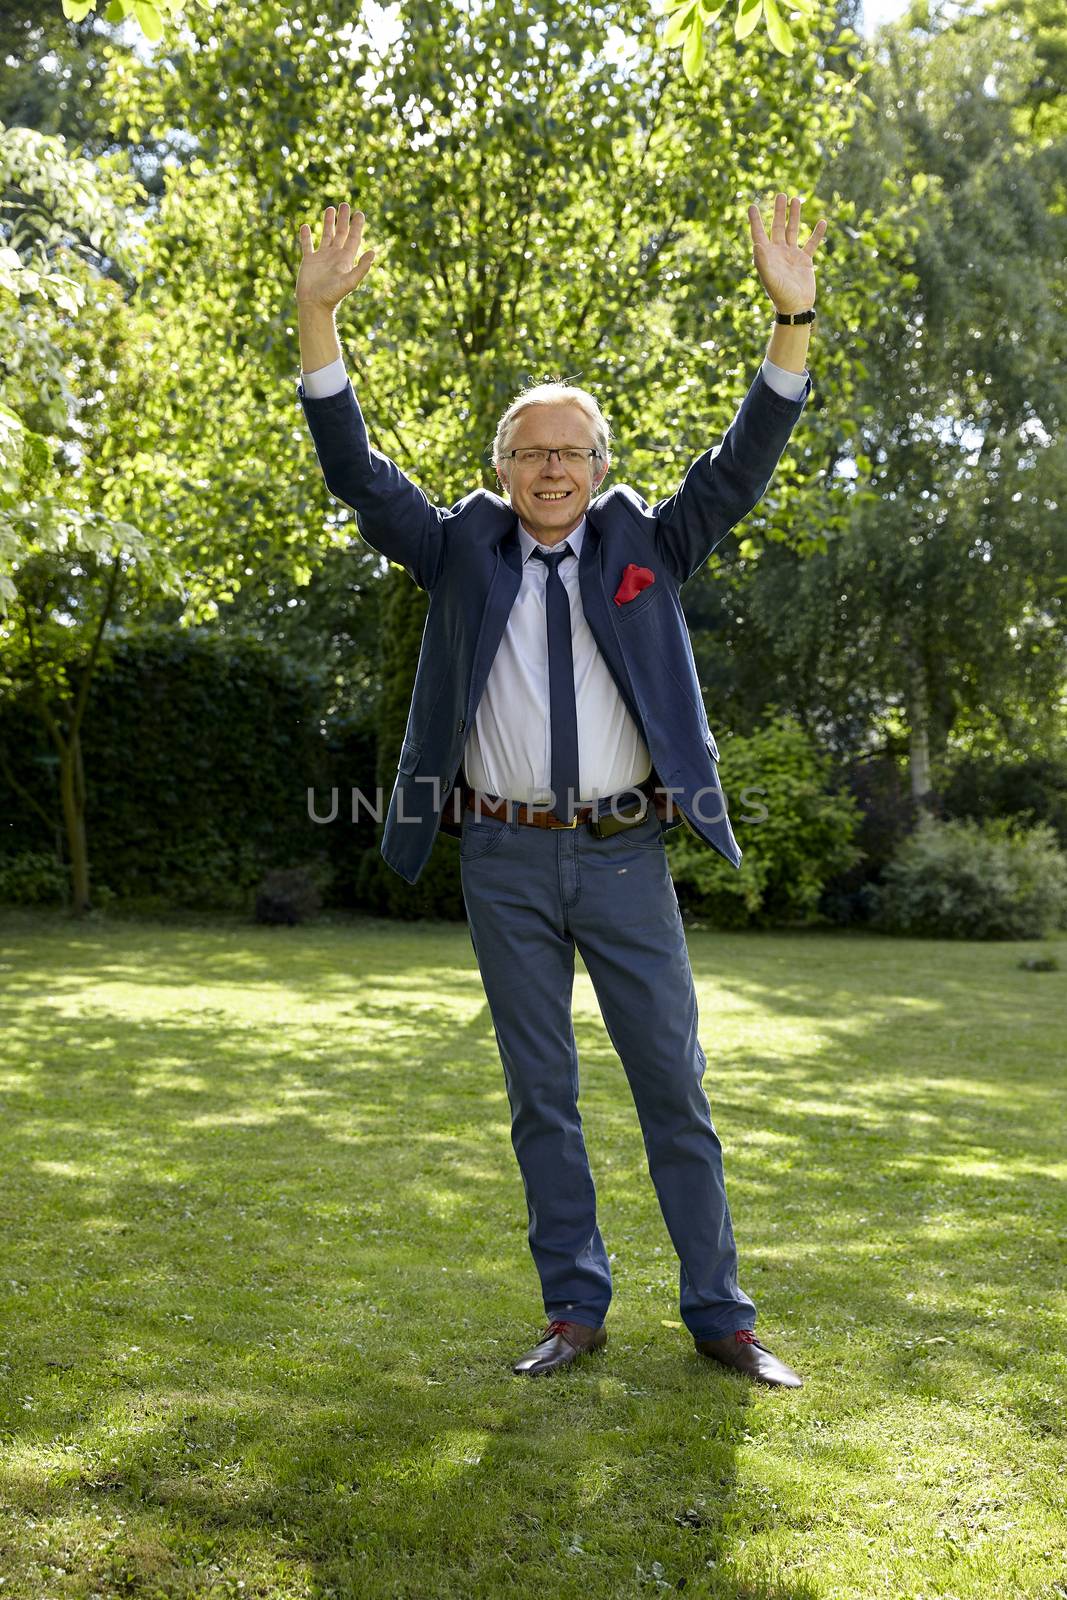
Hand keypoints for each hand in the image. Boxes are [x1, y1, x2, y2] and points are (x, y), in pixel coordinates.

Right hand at [296, 203, 375, 310]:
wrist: (314, 305)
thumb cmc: (332, 296)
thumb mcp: (350, 282)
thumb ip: (361, 267)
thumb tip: (373, 252)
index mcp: (345, 259)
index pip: (353, 238)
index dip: (357, 226)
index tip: (359, 213)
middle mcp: (334, 256)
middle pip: (341, 233)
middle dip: (343, 219)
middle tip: (345, 204)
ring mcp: (322, 258)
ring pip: (326, 235)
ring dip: (328, 223)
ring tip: (330, 209)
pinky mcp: (309, 261)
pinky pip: (307, 245)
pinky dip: (306, 236)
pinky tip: (305, 226)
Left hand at [747, 193, 826, 315]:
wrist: (796, 308)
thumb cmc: (781, 295)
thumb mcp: (770, 278)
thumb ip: (762, 262)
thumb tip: (757, 244)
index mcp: (767, 256)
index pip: (759, 234)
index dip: (755, 221)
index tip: (751, 206)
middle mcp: (778, 253)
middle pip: (778, 227)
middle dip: (779, 211)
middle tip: (781, 194)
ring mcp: (792, 256)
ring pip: (793, 231)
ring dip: (795, 216)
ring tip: (796, 199)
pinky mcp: (805, 261)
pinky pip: (811, 244)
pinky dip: (817, 234)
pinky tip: (821, 221)